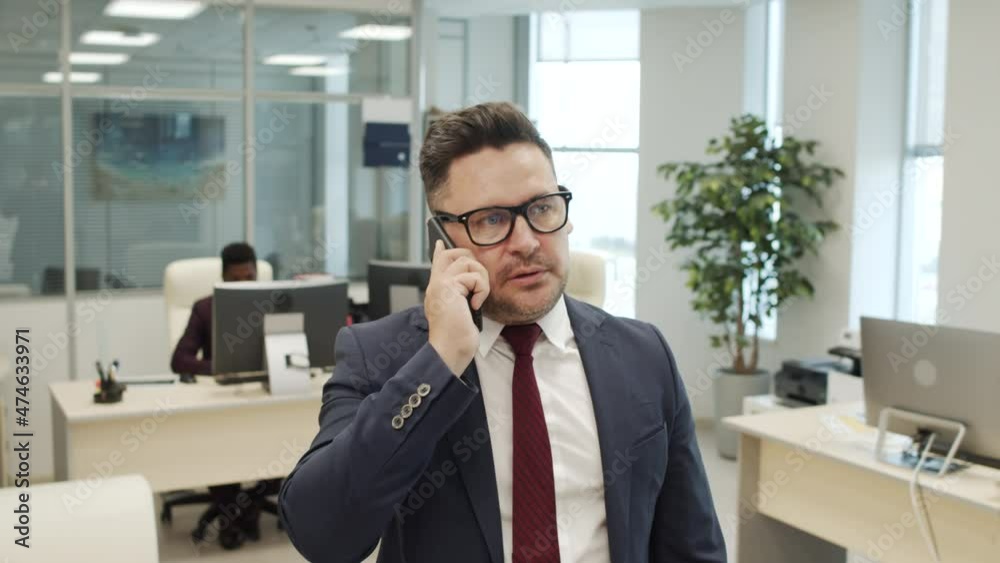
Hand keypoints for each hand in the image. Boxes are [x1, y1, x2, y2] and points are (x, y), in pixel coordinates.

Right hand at [425, 241, 489, 375]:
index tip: (440, 242)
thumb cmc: (456, 339)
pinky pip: (474, 276)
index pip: (437, 264)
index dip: (440, 251)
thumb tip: (470, 287)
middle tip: (478, 283)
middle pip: (452, 254)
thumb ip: (461, 298)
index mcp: (437, 292)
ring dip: (481, 280)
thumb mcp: (460, 313)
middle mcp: (435, 285)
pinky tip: (475, 305)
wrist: (449, 351)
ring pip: (467, 261)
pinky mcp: (448, 287)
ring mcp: (440, 284)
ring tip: (477, 299)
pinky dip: (481, 290)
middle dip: (472, 261)